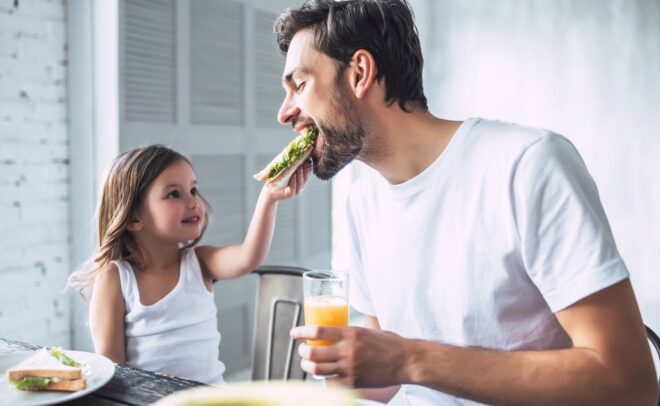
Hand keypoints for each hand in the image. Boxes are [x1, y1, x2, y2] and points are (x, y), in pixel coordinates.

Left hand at [268, 160, 311, 200]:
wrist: (269, 190)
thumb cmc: (277, 179)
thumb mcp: (285, 170)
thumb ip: (291, 164)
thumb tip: (296, 151)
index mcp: (300, 180)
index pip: (308, 174)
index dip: (309, 167)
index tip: (309, 159)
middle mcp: (300, 186)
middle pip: (306, 178)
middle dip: (306, 169)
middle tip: (306, 161)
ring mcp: (296, 191)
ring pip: (300, 183)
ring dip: (301, 174)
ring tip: (300, 167)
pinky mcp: (290, 195)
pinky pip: (293, 188)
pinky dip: (294, 181)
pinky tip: (294, 175)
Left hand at [290, 325, 408, 387]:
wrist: (406, 360)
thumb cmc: (389, 343)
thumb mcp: (367, 330)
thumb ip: (350, 332)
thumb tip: (335, 332)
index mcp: (350, 333)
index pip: (318, 331)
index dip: (301, 332)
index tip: (294, 333)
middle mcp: (348, 350)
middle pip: (313, 352)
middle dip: (302, 352)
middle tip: (302, 350)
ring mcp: (350, 368)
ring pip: (317, 370)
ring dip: (308, 366)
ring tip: (307, 363)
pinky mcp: (354, 382)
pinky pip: (330, 383)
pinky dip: (324, 379)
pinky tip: (324, 376)